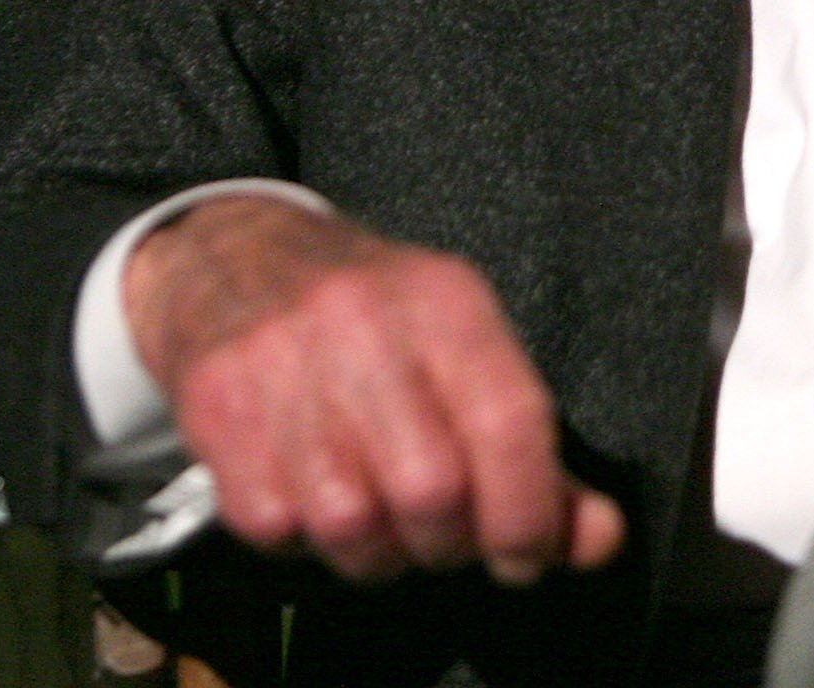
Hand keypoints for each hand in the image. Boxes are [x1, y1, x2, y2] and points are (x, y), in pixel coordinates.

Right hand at [124, 194, 626, 586]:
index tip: (528, 554)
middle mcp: (365, 325)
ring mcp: (283, 366)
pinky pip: (276, 529)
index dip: (529, 513)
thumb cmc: (373, 319)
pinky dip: (303, 539)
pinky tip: (313, 494)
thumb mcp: (466, 348)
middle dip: (449, 544)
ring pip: (350, 526)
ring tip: (380, 517)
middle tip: (447, 536)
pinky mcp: (217, 411)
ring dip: (376, 552)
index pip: (508, 422)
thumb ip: (536, 451)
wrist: (233, 259)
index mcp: (446, 302)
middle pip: (430, 491)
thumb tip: (597, 539)